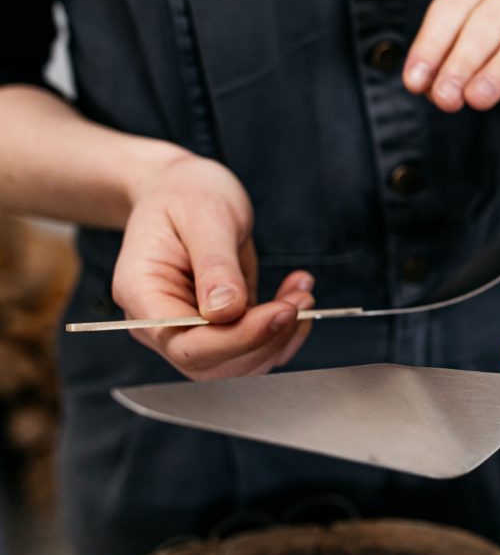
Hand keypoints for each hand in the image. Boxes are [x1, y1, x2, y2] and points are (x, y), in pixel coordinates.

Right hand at [112, 155, 313, 379]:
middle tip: (301, 300)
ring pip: (240, 364)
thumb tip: (226, 312)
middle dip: (266, 340)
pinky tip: (296, 294)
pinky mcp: (219, 328)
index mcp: (142, 294)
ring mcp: (190, 330)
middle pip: (214, 366)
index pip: (188, 345)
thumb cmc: (186, 193)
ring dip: (282, 337)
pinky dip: (285, 330)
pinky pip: (255, 348)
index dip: (239, 338)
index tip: (281, 311)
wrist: (184, 188)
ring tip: (302, 292)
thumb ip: (214, 264)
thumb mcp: (204, 215)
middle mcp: (161, 324)